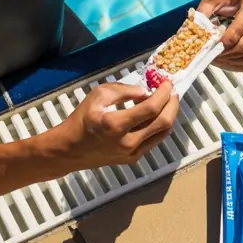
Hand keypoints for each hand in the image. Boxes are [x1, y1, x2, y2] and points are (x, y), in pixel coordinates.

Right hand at [56, 80, 178, 169]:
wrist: (69, 150)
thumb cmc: (81, 119)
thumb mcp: (98, 95)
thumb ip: (124, 90)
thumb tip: (146, 91)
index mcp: (116, 124)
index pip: (151, 108)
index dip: (164, 93)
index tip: (167, 83)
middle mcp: (127, 142)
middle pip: (163, 122)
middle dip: (172, 103)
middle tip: (171, 91)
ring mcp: (131, 153)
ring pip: (163, 133)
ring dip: (170, 115)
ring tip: (167, 101)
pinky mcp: (133, 159)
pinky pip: (155, 141)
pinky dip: (160, 126)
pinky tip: (156, 115)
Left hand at [199, 0, 242, 71]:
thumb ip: (203, 14)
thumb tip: (195, 36)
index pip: (236, 34)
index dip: (220, 45)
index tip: (207, 48)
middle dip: (226, 55)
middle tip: (211, 56)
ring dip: (233, 63)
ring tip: (219, 58)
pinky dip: (241, 65)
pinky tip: (229, 59)